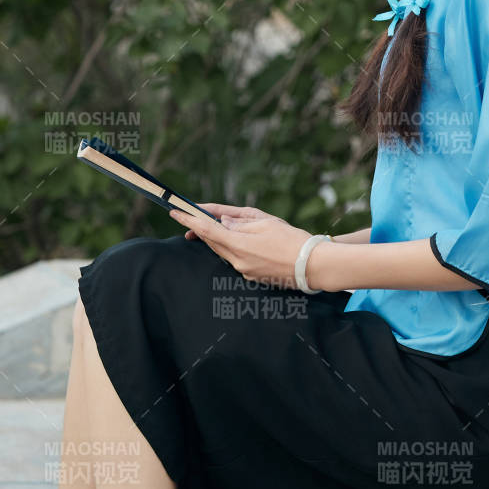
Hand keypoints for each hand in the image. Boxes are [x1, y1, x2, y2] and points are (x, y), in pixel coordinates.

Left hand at [169, 202, 314, 289]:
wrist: (313, 265)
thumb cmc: (292, 239)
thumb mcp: (266, 222)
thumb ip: (240, 222)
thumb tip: (222, 222)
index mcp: (239, 244)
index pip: (206, 230)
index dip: (188, 220)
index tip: (175, 212)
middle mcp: (237, 261)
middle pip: (213, 242)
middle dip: (201, 230)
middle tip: (191, 218)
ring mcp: (244, 271)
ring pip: (224, 252)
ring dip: (219, 239)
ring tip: (221, 227)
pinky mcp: (253, 277)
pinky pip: (236, 260)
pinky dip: (234, 248)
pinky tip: (245, 242)